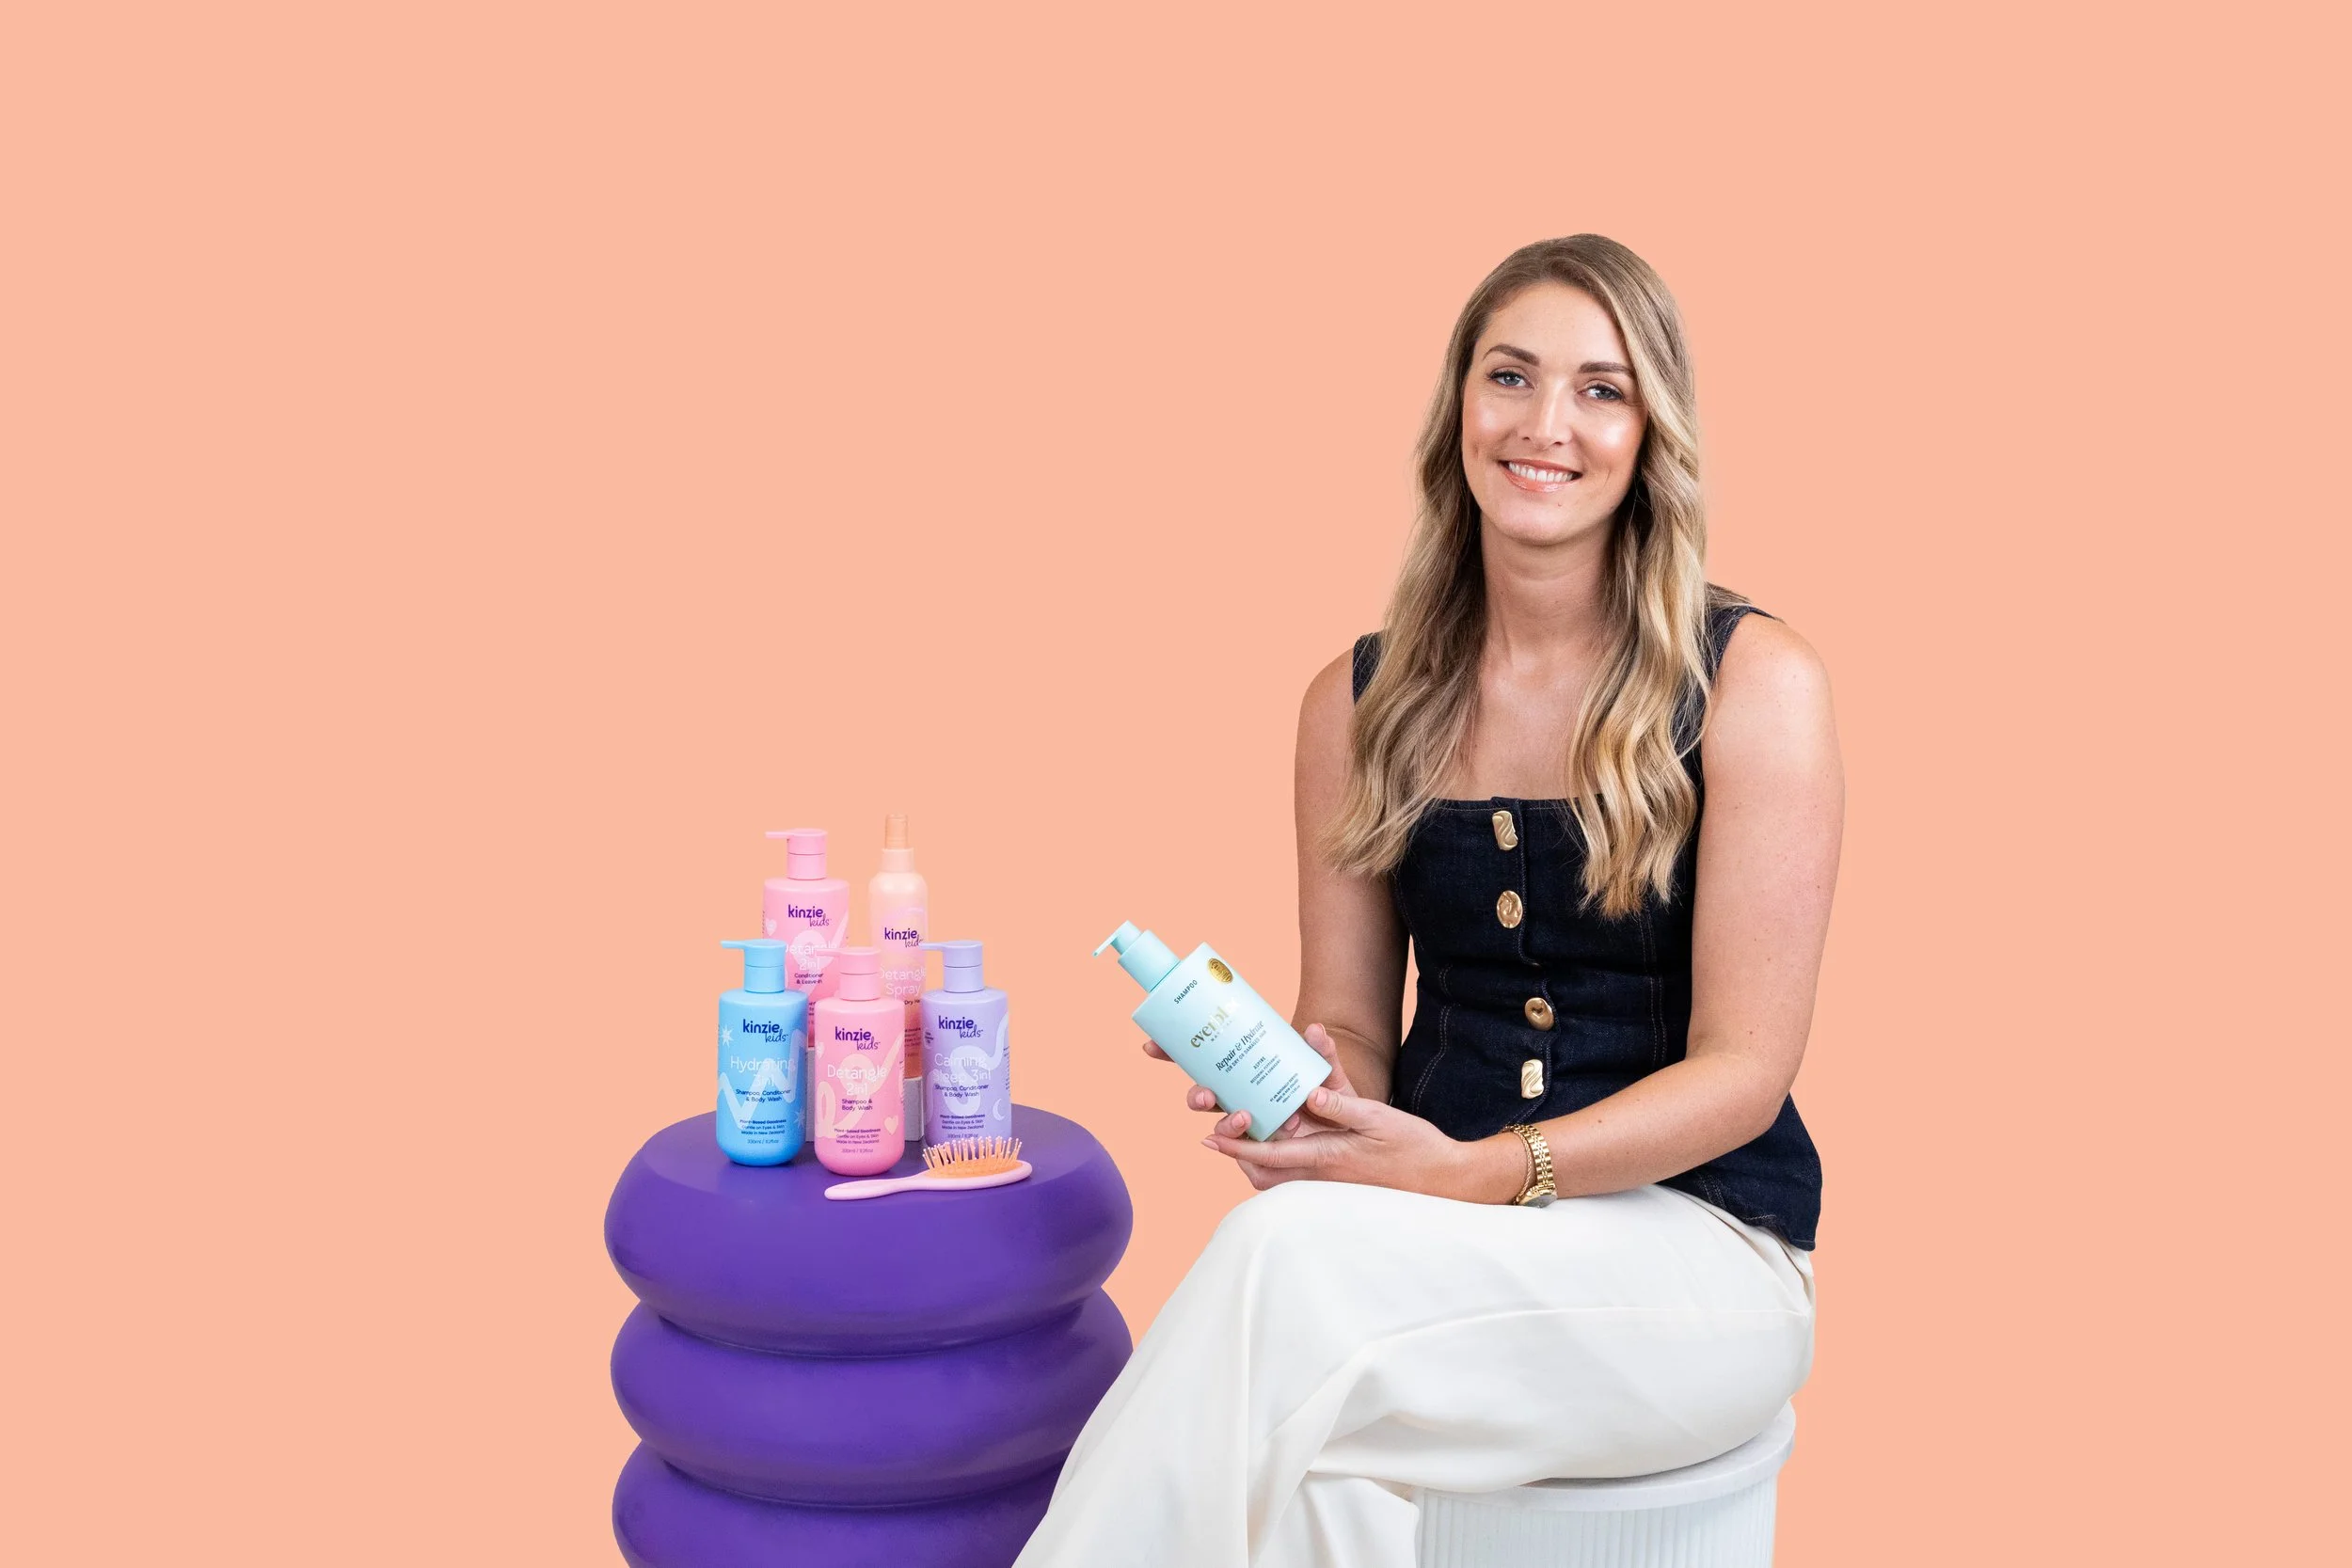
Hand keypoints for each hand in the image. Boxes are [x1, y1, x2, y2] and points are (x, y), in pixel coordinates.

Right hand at [1144, 1022, 1357, 1139]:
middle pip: (1203, 1096)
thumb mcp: (1328, 1071)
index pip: (1201, 1061)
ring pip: (1221, 1127)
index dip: (1172, 1053)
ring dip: (1225, 1123)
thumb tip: (1314, 1029)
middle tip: (1206, 1095)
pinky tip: (1251, 1143)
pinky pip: (1244, 1154)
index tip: (1151, 1046)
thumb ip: (1323, 1052)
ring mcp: (1249, 1125)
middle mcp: (1239, 1098)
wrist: (1350, 1131)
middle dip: (1196, 1096)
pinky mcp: (1261, 1152)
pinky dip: (1243, 1149)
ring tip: (1244, 1117)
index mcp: (1243, 1072)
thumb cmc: (1330, 1095)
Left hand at [1202, 1083, 1477, 1195]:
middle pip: (1266, 1173)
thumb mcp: (1379, 1118)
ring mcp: (1332, 1182)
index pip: (1269, 1154)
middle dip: (1241, 1158)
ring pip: (1282, 1178)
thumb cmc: (1415, 1149)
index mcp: (1326, 1157)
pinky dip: (1287, 1165)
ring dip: (1261, 1162)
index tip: (1210, 1137)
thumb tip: (1309, 1094)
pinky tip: (1291, 1144)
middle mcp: (1323, 1174)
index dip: (1237, 1146)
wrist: (1446, 1180)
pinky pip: (1303, 1177)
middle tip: (1224, 1137)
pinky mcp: (1344, 1182)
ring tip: (1250, 1139)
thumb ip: (1341, 1106)